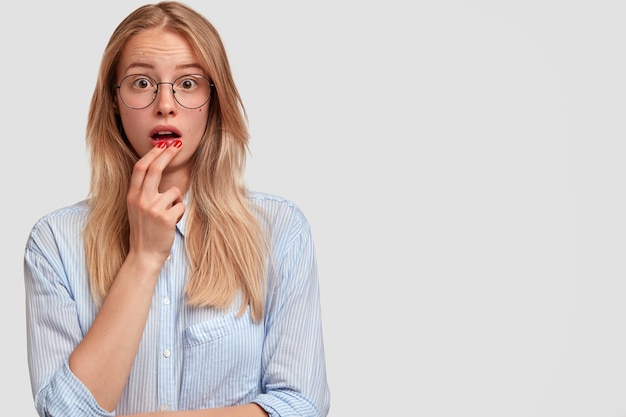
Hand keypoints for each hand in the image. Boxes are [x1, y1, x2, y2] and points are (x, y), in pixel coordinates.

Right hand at [126, 141, 185, 266]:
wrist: (144, 254)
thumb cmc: (144, 230)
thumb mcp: (137, 208)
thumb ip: (144, 191)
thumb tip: (158, 169)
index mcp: (132, 196)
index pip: (140, 168)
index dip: (152, 154)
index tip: (162, 144)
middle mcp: (140, 200)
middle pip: (155, 169)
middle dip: (167, 154)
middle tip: (178, 144)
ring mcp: (153, 208)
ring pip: (174, 192)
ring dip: (176, 202)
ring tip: (167, 215)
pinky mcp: (166, 217)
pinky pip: (181, 206)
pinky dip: (179, 213)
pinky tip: (171, 223)